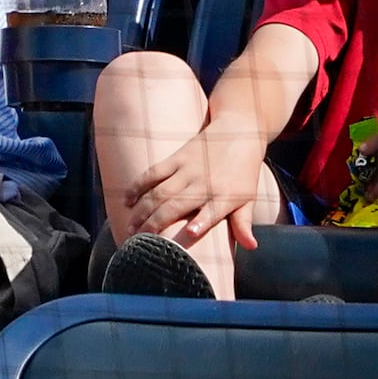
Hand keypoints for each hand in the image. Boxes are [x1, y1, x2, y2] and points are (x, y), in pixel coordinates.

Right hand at [123, 127, 268, 251]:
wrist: (238, 132)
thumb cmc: (244, 172)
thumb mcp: (249, 198)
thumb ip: (244, 223)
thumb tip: (251, 247)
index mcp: (224, 196)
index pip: (211, 212)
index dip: (200, 223)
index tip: (189, 233)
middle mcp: (203, 183)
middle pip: (175, 205)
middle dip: (154, 224)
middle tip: (139, 242)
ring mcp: (187, 170)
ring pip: (159, 192)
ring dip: (142, 210)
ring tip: (131, 227)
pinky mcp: (176, 158)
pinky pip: (152, 173)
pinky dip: (137, 186)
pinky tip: (126, 200)